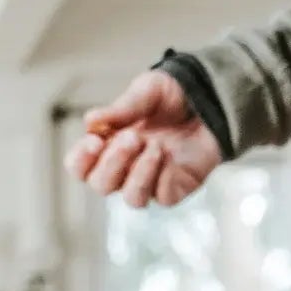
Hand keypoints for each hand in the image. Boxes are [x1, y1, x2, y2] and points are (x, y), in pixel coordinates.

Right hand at [63, 70, 222, 208]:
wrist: (210, 102)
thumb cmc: (171, 97)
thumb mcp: (145, 92)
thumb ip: (121, 109)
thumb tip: (90, 121)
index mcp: (107, 145)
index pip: (80, 167)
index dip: (81, 160)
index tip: (94, 140)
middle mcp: (124, 168)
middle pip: (101, 185)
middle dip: (113, 163)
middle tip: (133, 137)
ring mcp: (150, 182)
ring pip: (132, 198)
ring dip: (139, 174)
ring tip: (156, 146)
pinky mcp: (174, 190)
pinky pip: (161, 197)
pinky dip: (162, 177)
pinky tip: (169, 156)